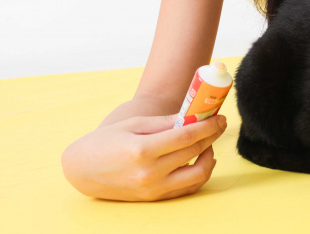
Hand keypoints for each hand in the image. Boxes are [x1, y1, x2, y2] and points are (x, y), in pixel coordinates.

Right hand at [61, 114, 226, 201]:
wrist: (83, 169)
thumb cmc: (107, 141)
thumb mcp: (134, 124)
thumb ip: (166, 122)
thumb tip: (195, 116)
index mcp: (143, 150)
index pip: (187, 136)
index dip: (208, 125)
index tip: (220, 117)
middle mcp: (149, 173)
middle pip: (195, 151)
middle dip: (213, 135)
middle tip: (219, 124)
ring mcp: (153, 189)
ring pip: (198, 175)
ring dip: (210, 156)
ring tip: (208, 143)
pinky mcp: (154, 198)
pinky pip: (188, 188)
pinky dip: (200, 173)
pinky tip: (201, 159)